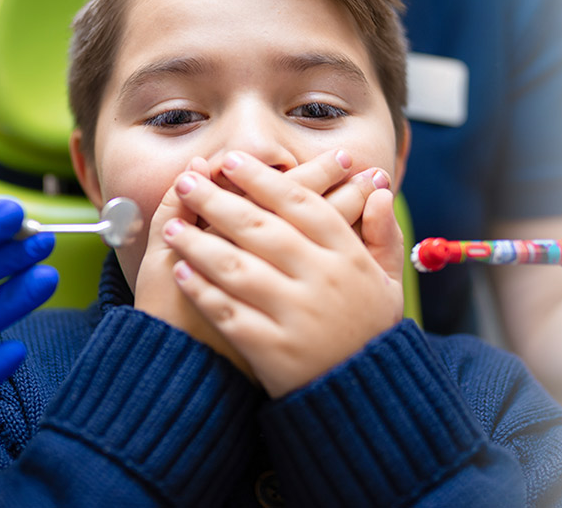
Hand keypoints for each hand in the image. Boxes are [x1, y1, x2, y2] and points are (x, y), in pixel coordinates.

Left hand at [162, 151, 403, 397]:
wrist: (366, 399)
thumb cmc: (371, 331)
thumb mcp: (389, 281)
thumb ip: (383, 234)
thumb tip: (378, 188)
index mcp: (348, 257)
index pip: (301, 205)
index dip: (263, 180)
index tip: (231, 161)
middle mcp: (322, 280)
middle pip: (262, 229)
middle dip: (218, 200)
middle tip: (187, 180)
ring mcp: (296, 316)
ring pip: (238, 268)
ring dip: (199, 243)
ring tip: (172, 226)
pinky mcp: (273, 350)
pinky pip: (229, 312)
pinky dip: (202, 290)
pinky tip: (180, 272)